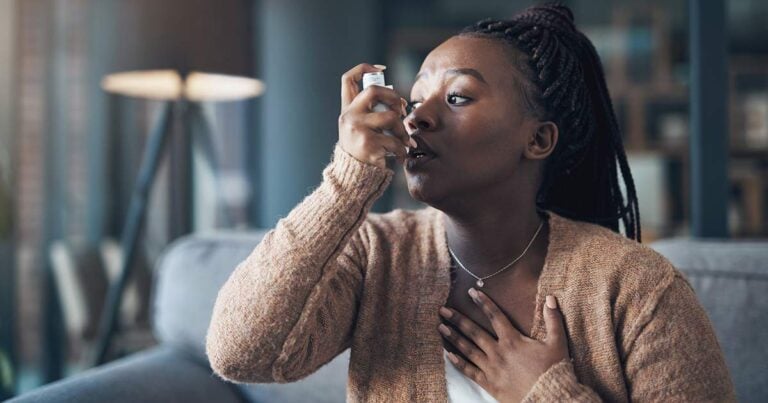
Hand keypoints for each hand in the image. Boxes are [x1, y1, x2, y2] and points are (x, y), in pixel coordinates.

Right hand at [338, 63, 414, 167]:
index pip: (348, 80)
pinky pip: (394, 141)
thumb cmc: (363, 150)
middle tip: (401, 110)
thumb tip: (398, 102)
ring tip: (405, 140)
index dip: (364, 68)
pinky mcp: (368, 144)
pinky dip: (402, 149)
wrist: (354, 177)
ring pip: (391, 117)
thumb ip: (371, 113)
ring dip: (403, 130)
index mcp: (347, 110)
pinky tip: (402, 155)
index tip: (381, 69)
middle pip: (373, 91)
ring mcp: (357, 130)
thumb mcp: (359, 128)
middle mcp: (349, 116)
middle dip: (393, 97)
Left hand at [438, 288, 569, 401]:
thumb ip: (553, 320)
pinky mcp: (489, 383)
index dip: (483, 302)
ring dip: (453, 337)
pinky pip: (470, 371)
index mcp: (513, 340)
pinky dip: (458, 363)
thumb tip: (550, 298)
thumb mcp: (557, 343)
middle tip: (443, 309)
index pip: (495, 316)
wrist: (549, 398)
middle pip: (474, 332)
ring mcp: (491, 368)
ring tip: (440, 327)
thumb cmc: (553, 371)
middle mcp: (498, 352)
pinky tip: (448, 355)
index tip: (472, 292)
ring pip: (468, 349)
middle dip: (457, 319)